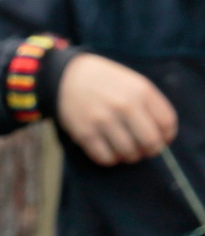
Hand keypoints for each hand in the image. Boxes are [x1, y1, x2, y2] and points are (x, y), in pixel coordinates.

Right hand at [57, 53, 178, 165]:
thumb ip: (150, 106)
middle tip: (144, 149)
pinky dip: (111, 159)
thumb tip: (161, 137)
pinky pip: (105, 157)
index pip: (167, 123)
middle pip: (150, 142)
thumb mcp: (134, 84)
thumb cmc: (107, 82)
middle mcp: (125, 106)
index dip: (167, 136)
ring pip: (128, 152)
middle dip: (151, 150)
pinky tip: (110, 150)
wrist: (68, 76)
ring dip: (130, 156)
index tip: (161, 140)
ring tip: (126, 149)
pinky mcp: (84, 133)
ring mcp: (103, 120)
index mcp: (141, 91)